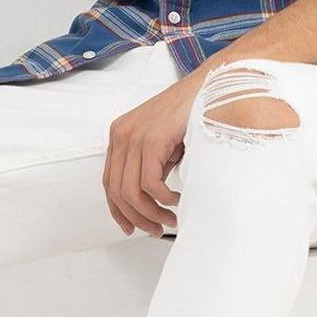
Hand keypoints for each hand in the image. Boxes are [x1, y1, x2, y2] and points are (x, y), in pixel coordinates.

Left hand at [102, 73, 203, 237]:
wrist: (208, 87)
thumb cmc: (188, 113)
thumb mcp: (161, 142)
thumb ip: (148, 165)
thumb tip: (148, 201)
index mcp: (120, 134)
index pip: (109, 183)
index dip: (119, 211)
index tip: (132, 228)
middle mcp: (121, 134)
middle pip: (117, 192)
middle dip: (137, 218)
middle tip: (156, 229)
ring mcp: (134, 136)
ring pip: (131, 192)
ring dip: (152, 213)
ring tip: (170, 219)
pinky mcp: (151, 140)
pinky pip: (150, 184)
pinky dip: (164, 199)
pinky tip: (177, 199)